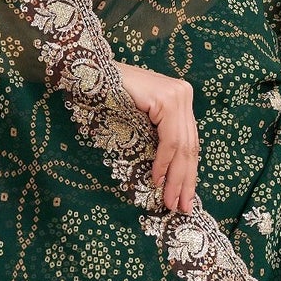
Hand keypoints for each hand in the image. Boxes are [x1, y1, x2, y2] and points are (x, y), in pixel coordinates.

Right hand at [112, 60, 198, 213]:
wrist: (91, 73)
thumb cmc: (110, 98)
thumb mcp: (141, 121)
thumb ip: (158, 138)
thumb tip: (170, 177)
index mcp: (181, 99)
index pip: (190, 142)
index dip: (189, 173)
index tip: (186, 199)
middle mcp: (183, 94)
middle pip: (190, 146)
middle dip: (185, 181)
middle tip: (183, 207)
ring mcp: (176, 95)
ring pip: (182, 146)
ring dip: (176, 178)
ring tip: (170, 200)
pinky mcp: (165, 100)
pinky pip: (169, 139)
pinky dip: (164, 162)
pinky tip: (157, 179)